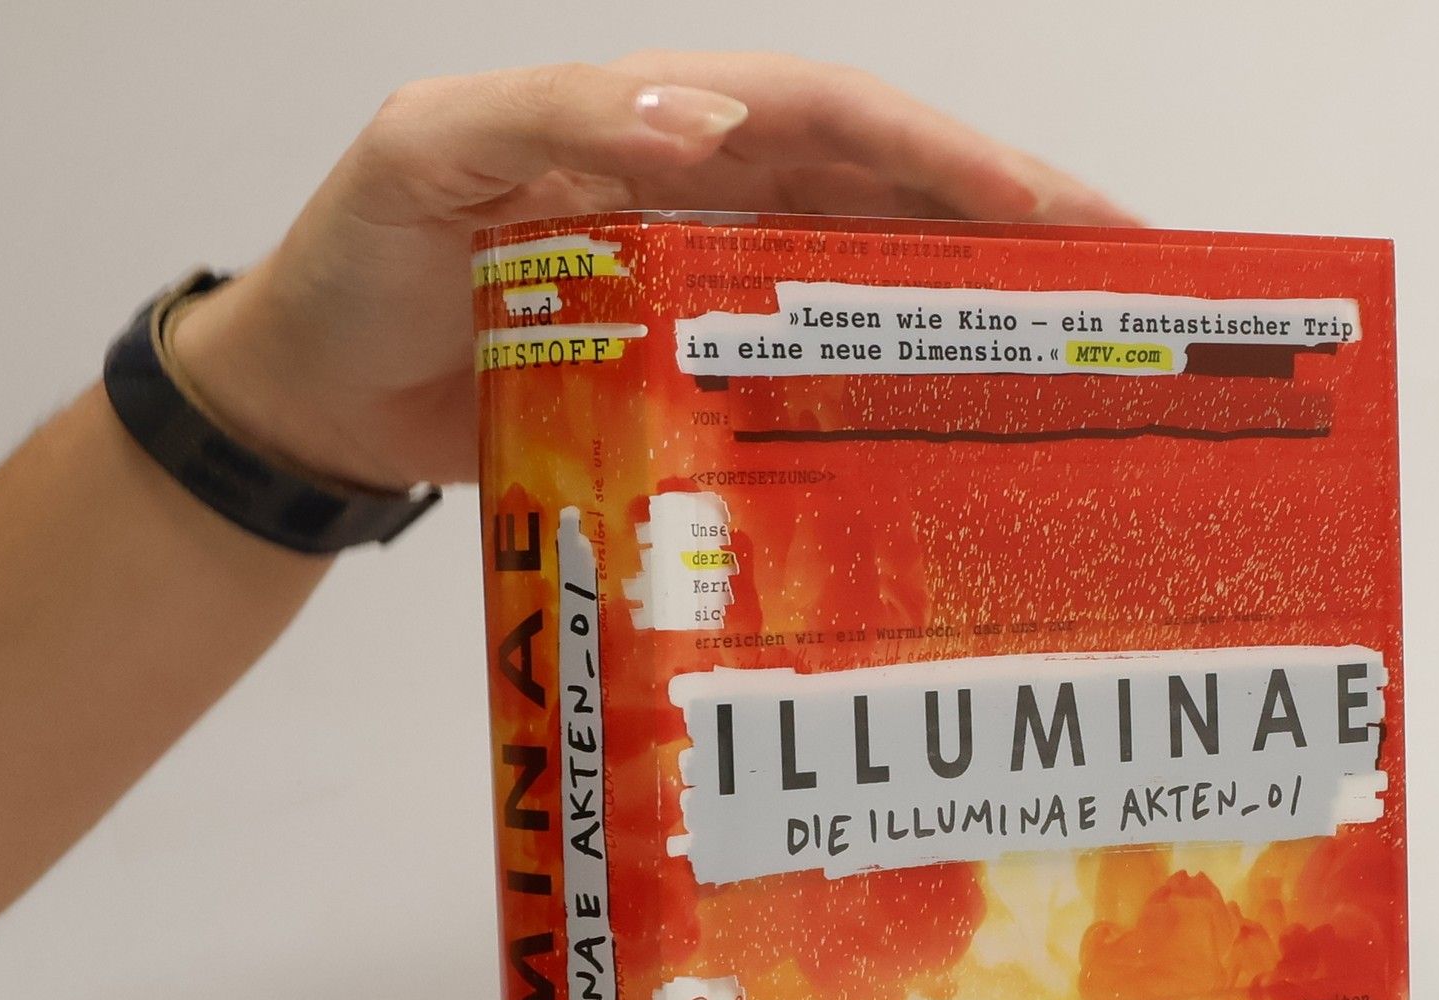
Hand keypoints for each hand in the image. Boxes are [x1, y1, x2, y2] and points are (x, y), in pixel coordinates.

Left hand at [169, 54, 1136, 493]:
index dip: (970, 163)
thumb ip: (550, 121)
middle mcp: (711, 199)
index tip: (1074, 220)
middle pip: (893, 203)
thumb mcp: (426, 157)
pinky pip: (815, 376)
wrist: (313, 395)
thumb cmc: (355, 262)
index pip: (850, 126)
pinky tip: (948, 440)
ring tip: (1074, 371)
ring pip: (871, 289)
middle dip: (1015, 236)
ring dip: (972, 318)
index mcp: (669, 125)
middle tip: (1125, 298)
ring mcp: (710, 293)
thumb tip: (708, 126)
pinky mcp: (697, 379)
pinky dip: (888, 393)